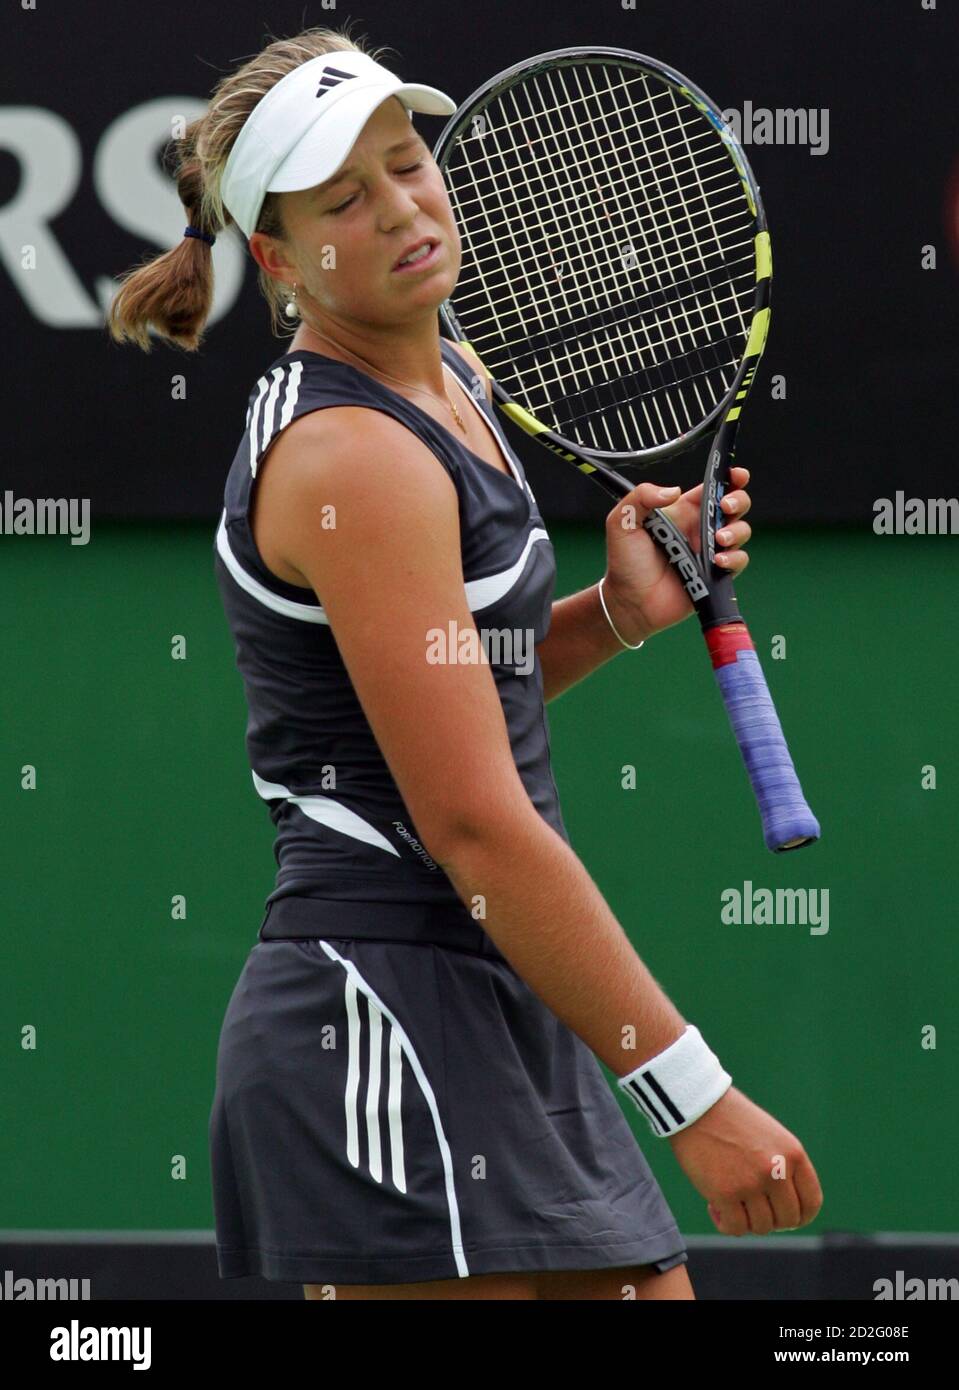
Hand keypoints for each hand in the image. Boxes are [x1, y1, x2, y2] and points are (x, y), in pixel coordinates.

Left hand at [601, 467, 752, 643]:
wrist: (629, 602)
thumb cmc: (625, 562)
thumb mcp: (622, 522)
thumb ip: (640, 497)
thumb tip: (672, 490)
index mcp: (682, 511)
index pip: (712, 487)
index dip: (729, 477)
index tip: (737, 474)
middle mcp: (699, 529)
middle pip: (735, 505)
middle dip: (738, 500)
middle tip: (725, 507)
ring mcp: (709, 551)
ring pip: (741, 531)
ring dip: (736, 530)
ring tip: (718, 539)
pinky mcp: (715, 575)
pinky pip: (738, 561)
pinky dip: (734, 558)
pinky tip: (717, 561)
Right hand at [668, 1085, 823, 1234]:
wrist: (696, 1104)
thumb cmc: (730, 1119)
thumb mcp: (770, 1137)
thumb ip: (782, 1167)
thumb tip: (781, 1209)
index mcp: (793, 1154)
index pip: (811, 1202)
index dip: (799, 1216)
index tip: (783, 1216)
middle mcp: (777, 1170)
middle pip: (787, 1220)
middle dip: (770, 1220)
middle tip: (751, 1208)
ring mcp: (752, 1183)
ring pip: (761, 1227)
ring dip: (746, 1220)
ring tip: (730, 1202)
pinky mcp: (725, 1193)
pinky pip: (735, 1228)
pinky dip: (725, 1224)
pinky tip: (714, 1207)